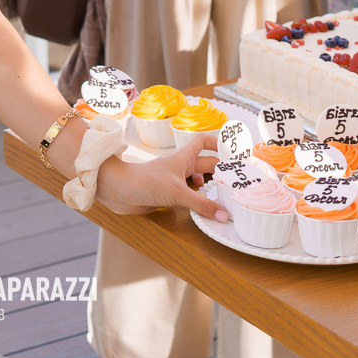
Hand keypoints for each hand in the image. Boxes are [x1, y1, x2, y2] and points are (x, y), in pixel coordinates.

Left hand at [95, 132, 226, 220]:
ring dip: (210, 186)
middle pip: (205, 164)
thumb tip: (224, 214)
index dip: (217, 143)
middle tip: (237, 181)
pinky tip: (203, 207)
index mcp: (183, 158)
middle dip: (220, 170)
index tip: (233, 151)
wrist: (120, 190)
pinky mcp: (166, 194)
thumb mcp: (177, 192)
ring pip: (197, 180)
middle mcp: (179, 167)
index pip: (203, 142)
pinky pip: (188, 195)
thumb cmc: (145, 182)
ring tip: (224, 195)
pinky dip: (197, 200)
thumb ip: (201, 204)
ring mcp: (173, 181)